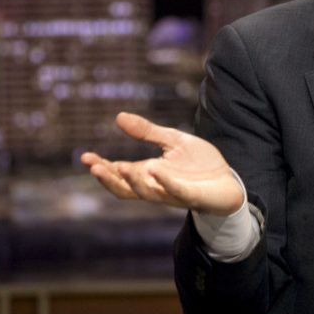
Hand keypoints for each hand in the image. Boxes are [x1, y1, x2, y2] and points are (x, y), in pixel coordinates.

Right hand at [80, 112, 244, 215]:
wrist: (229, 182)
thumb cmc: (199, 164)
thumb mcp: (173, 141)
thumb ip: (148, 131)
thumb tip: (118, 117)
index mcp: (148, 173)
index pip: (119, 173)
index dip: (101, 167)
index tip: (84, 157)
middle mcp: (156, 186)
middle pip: (125, 188)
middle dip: (109, 178)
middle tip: (93, 167)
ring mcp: (172, 193)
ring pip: (146, 192)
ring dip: (132, 181)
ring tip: (119, 166)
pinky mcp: (192, 196)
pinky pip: (176, 191)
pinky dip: (165, 181)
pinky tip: (154, 169)